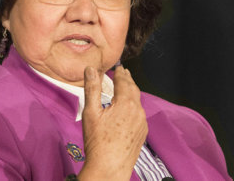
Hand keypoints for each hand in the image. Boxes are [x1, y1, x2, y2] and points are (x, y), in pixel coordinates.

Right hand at [78, 65, 146, 180]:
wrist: (109, 168)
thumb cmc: (97, 141)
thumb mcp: (91, 113)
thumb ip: (92, 89)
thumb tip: (91, 69)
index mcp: (126, 103)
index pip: (124, 82)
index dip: (121, 73)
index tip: (119, 67)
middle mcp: (138, 111)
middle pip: (134, 90)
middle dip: (128, 80)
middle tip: (124, 73)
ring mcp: (142, 123)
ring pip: (138, 103)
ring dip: (132, 94)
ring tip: (125, 89)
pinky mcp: (142, 133)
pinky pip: (139, 115)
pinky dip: (133, 107)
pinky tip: (128, 111)